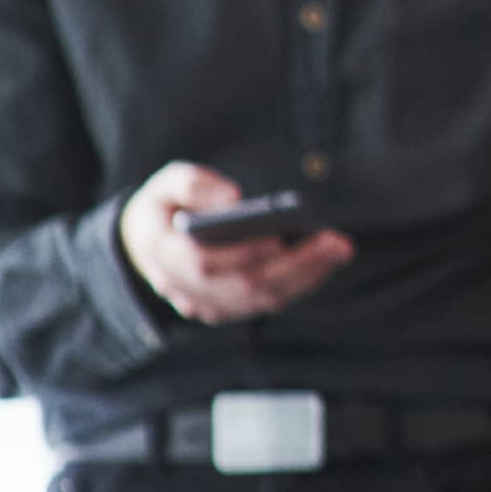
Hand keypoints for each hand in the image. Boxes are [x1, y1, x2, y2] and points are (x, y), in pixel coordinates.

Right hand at [117, 162, 354, 323]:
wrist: (150, 242)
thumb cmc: (167, 205)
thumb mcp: (167, 183)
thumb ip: (194, 184)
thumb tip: (233, 198)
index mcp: (162, 254)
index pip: (202, 263)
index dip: (241, 254)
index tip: (278, 239)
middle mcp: (182, 289)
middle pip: (242, 286)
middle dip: (293, 265)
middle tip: (335, 241)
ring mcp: (205, 305)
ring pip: (260, 300)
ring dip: (305, 276)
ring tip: (340, 248)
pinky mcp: (228, 309)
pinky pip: (267, 302)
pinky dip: (300, 282)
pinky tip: (328, 259)